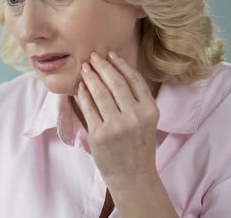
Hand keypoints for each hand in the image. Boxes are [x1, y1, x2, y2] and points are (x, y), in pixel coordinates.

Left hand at [77, 51, 159, 188]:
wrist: (133, 177)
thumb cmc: (138, 146)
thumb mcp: (146, 121)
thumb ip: (135, 100)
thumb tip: (114, 71)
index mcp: (150, 111)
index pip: (134, 80)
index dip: (121, 64)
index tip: (110, 53)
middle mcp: (135, 117)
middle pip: (115, 83)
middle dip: (102, 66)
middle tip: (93, 56)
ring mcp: (116, 127)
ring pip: (100, 93)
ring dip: (91, 77)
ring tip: (85, 68)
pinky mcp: (99, 136)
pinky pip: (88, 109)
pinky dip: (83, 95)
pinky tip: (81, 87)